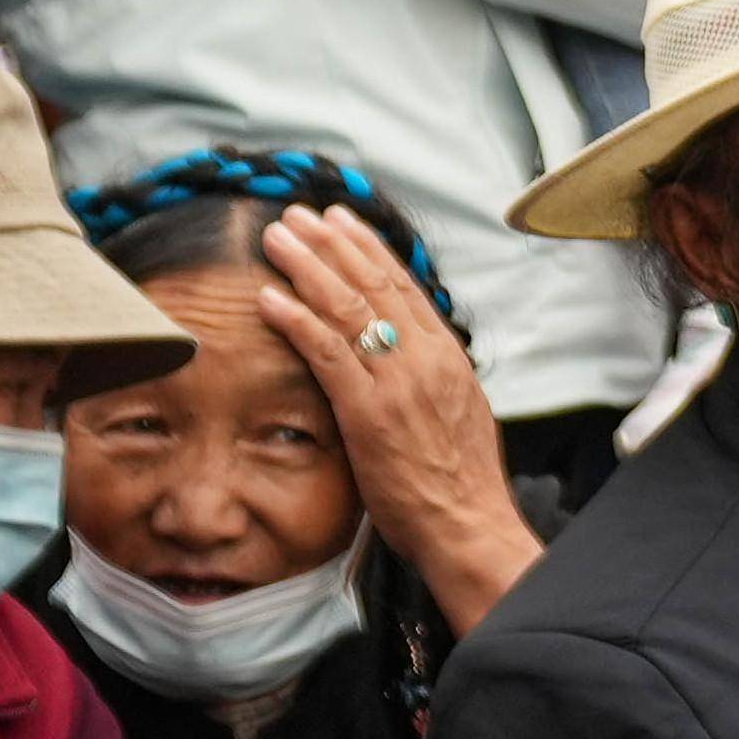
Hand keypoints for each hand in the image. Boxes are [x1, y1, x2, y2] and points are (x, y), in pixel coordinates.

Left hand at [239, 204, 527, 627]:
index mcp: (447, 358)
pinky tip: (270, 298)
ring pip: (349, 308)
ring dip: (307, 267)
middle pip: (375, 285)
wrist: (468, 523)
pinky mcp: (369, 410)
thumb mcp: (457, 415)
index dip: (369, 250)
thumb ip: (429, 379)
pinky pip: (327, 353)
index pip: (405, 287)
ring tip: (276, 238)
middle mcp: (426, 359)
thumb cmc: (458, 483)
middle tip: (300, 215)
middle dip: (333, 244)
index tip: (341, 223)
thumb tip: (408, 360)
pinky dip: (297, 320)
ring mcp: (398, 382)